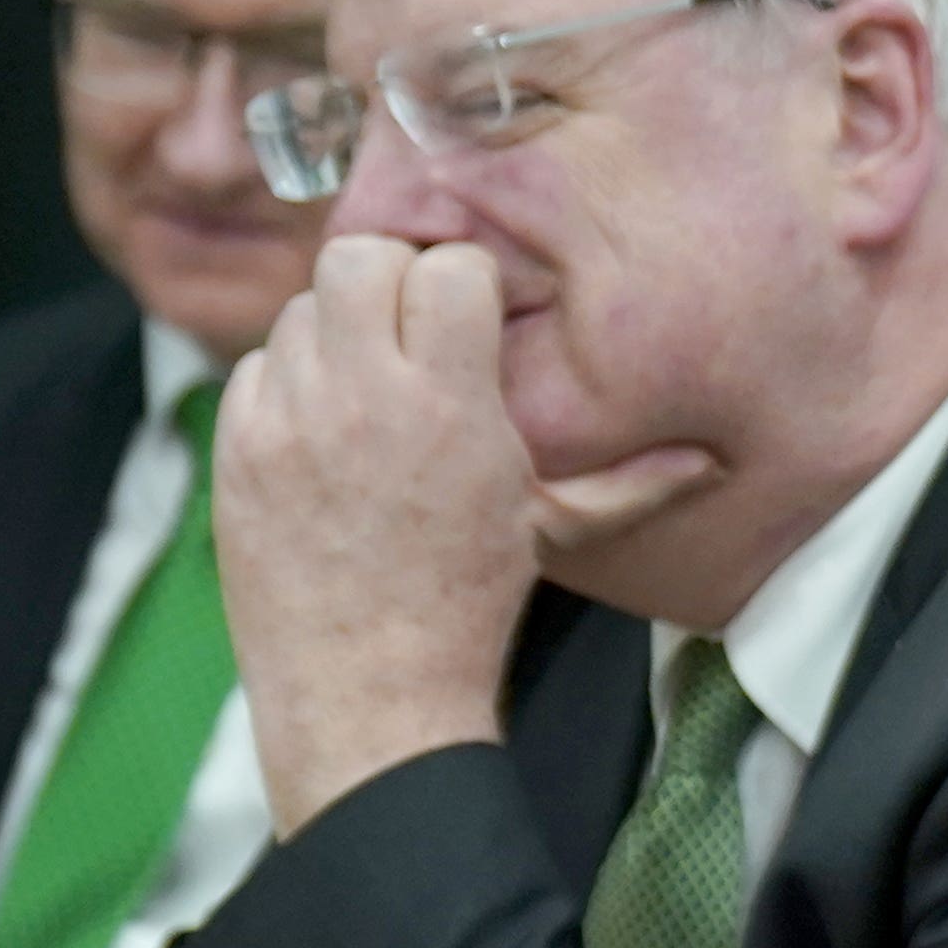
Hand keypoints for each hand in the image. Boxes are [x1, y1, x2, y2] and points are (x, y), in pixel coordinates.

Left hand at [212, 233, 718, 835]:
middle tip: (407, 330)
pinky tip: (320, 430)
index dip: (462, 285)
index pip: (447, 267)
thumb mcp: (551, 529)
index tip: (469, 321)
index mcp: (450, 405)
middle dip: (387, 281)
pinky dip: (286, 384)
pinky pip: (254, 367)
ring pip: (298, 308)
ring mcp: (288, 420)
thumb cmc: (463, 607)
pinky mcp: (237, 449)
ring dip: (334, 333)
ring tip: (365, 388)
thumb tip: (710, 461)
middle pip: (356, 256)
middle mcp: (363, 397)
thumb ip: (630, 481)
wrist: (366, 691)